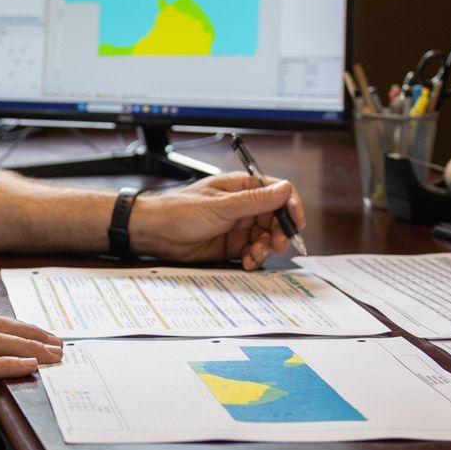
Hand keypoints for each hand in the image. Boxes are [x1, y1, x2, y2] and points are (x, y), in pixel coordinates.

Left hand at [129, 171, 304, 269]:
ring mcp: (238, 227)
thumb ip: (255, 200)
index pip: (278, 193)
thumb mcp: (221, 206)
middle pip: (276, 219)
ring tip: (253, 255)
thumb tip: (285, 189)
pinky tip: (246, 262)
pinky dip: (254, 259)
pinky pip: (253, 252)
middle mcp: (243, 206)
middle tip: (276, 245)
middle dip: (279, 233)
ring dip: (266, 248)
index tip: (296, 223)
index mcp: (242, 188)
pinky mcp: (231, 245)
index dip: (291, 207)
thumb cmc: (180, 210)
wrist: (155, 232)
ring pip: (266, 238)